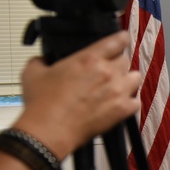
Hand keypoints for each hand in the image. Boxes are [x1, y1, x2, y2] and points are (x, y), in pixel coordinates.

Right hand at [12, 30, 140, 158]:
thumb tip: (43, 60)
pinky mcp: (122, 110)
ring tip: (116, 87)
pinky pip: (136, 102)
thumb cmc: (43, 104)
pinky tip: (120, 104)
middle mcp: (107, 72)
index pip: (117, 40)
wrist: (49, 130)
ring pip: (135, 78)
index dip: (120, 39)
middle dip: (117, 64)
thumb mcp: (33, 73)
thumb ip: (41, 60)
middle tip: (106, 73)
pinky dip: (130, 102)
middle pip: (125, 60)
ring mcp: (118, 91)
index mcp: (89, 58)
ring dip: (127, 81)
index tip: (121, 41)